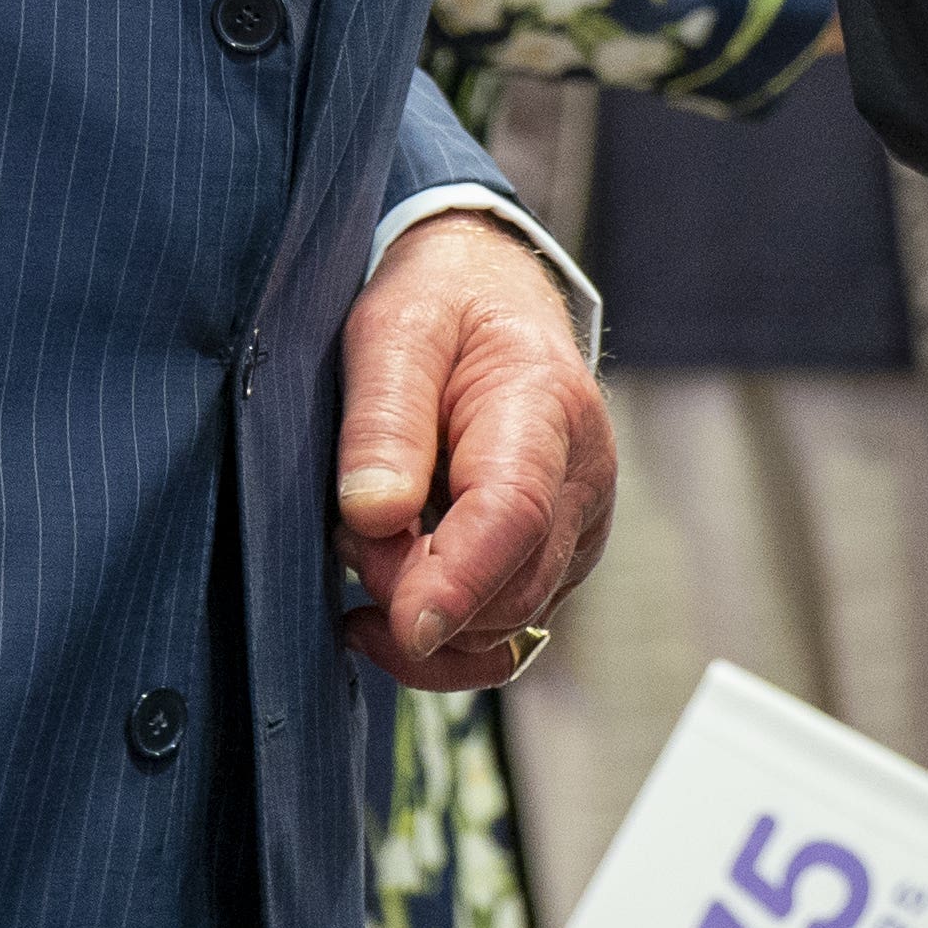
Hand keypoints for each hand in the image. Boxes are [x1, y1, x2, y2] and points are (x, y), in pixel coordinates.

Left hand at [333, 214, 613, 691]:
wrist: (497, 293)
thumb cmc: (442, 305)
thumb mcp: (392, 329)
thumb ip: (382, 420)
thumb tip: (372, 515)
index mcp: (544, 408)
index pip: (514, 514)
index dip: (457, 581)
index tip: (399, 623)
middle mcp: (582, 477)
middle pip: (512, 587)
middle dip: (414, 594)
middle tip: (345, 535)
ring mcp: (579, 525)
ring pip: (511, 625)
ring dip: (427, 618)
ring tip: (365, 552)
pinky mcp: (560, 556)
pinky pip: (509, 628)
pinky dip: (448, 634)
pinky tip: (392, 600)